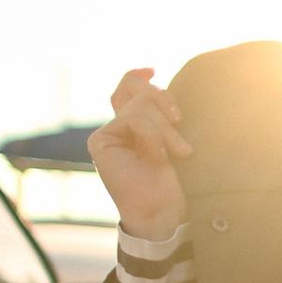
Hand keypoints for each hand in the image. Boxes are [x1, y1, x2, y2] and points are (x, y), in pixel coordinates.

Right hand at [90, 67, 191, 238]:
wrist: (162, 212)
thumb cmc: (174, 181)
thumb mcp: (172, 138)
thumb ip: (159, 113)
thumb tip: (151, 79)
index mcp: (132, 127)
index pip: (127, 89)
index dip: (137, 76)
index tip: (153, 70)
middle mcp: (116, 128)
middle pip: (138, 90)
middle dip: (164, 101)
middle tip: (180, 121)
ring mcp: (106, 134)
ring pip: (141, 106)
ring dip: (165, 128)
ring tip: (181, 152)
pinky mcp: (99, 141)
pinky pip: (133, 118)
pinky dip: (153, 134)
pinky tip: (159, 156)